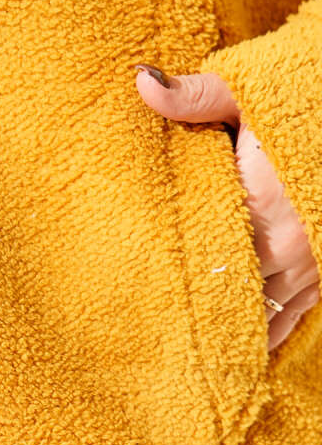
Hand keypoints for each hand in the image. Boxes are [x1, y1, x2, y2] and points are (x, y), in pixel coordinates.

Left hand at [133, 64, 319, 352]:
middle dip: (201, 320)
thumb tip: (140, 80)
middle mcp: (293, 249)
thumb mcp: (245, 92)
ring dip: (236, 333)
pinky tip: (243, 349)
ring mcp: (316, 266)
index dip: (177, 293)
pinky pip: (296, 315)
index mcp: (262, 209)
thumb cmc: (302, 98)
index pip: (209, 268)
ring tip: (194, 363)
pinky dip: (269, 329)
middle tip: (157, 348)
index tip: (145, 313)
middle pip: (233, 302)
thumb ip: (194, 96)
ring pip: (267, 317)